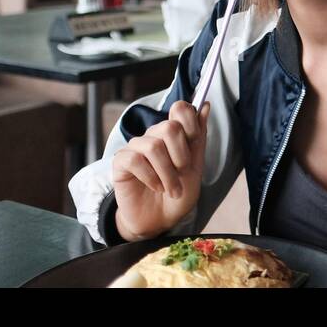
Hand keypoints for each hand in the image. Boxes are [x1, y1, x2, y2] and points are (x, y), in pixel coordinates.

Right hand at [111, 100, 210, 241]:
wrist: (159, 221)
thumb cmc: (177, 193)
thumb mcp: (196, 167)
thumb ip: (199, 137)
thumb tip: (206, 105)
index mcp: (173, 133)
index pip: (180, 109)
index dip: (191, 124)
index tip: (194, 145)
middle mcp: (154, 135)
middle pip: (169, 127)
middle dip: (181, 156)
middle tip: (182, 174)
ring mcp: (136, 147)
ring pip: (153, 146)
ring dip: (167, 173)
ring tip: (171, 189)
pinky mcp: (120, 162)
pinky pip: (135, 159)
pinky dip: (150, 177)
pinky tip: (155, 187)